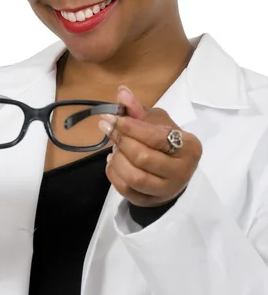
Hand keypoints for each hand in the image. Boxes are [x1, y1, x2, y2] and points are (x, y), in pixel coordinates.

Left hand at [98, 86, 201, 206]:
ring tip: (113, 147)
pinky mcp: (153, 202)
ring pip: (135, 178)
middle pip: (143, 158)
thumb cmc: (166, 139)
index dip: (130, 127)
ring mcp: (168, 190)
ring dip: (117, 160)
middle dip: (121, 141)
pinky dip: (114, 175)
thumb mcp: (157, 120)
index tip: (110, 117)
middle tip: (107, 128)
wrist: (175, 168)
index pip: (155, 137)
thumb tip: (121, 92)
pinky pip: (128, 192)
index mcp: (189, 146)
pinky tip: (113, 162)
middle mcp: (182, 171)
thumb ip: (138, 108)